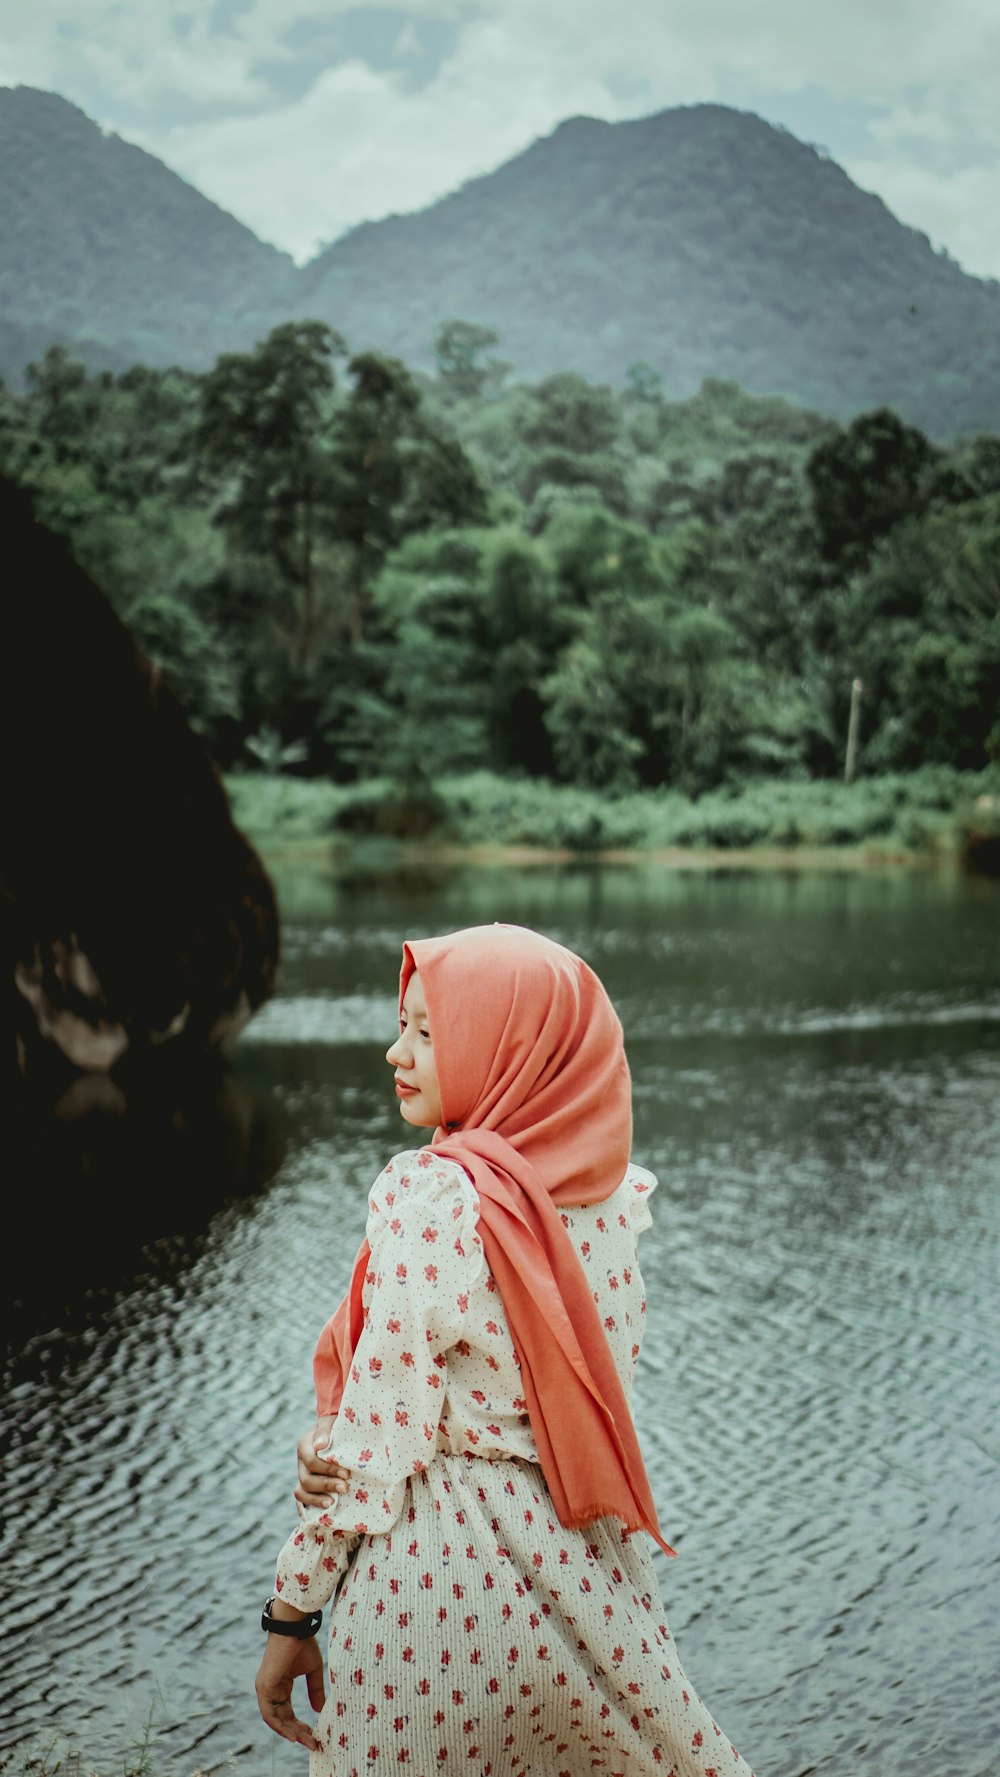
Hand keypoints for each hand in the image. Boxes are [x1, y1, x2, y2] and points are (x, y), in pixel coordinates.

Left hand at [255, 1630, 325, 1749]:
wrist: (295, 1627)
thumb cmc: (302, 1643)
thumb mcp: (312, 1670)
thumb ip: (314, 1690)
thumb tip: (320, 1710)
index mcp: (280, 1686)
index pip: (288, 1713)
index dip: (300, 1726)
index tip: (314, 1735)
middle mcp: (270, 1690)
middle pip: (282, 1719)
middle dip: (298, 1733)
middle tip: (313, 1743)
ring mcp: (265, 1689)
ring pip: (276, 1720)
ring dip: (291, 1733)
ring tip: (306, 1742)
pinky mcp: (264, 1687)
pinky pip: (269, 1714)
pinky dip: (280, 1727)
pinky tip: (293, 1735)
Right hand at [295, 1415, 351, 1508]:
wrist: (335, 1431)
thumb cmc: (335, 1427)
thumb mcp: (330, 1423)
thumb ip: (324, 1431)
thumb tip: (320, 1445)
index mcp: (304, 1445)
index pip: (310, 1460)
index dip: (327, 1469)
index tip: (346, 1473)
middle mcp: (301, 1462)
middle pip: (306, 1479)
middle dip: (326, 1485)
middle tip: (345, 1487)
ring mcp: (302, 1475)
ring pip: (302, 1492)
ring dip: (317, 1499)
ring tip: (333, 1503)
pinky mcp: (307, 1486)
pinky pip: (301, 1501)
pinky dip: (307, 1509)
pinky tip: (318, 1516)